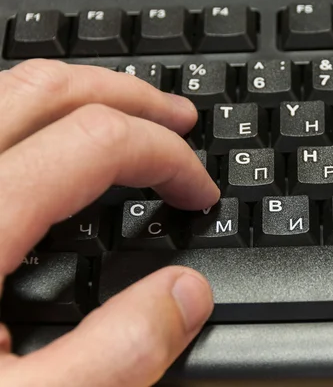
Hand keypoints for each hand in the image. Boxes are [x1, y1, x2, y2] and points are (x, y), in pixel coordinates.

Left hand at [0, 60, 219, 385]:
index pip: (96, 143)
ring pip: (5, 91)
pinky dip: (33, 116)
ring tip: (129, 115)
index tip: (199, 192)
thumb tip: (187, 294)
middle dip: (132, 98)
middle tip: (180, 119)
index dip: (166, 157)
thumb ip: (116, 355)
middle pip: (48, 90)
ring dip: (83, 94)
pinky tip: (54, 146)